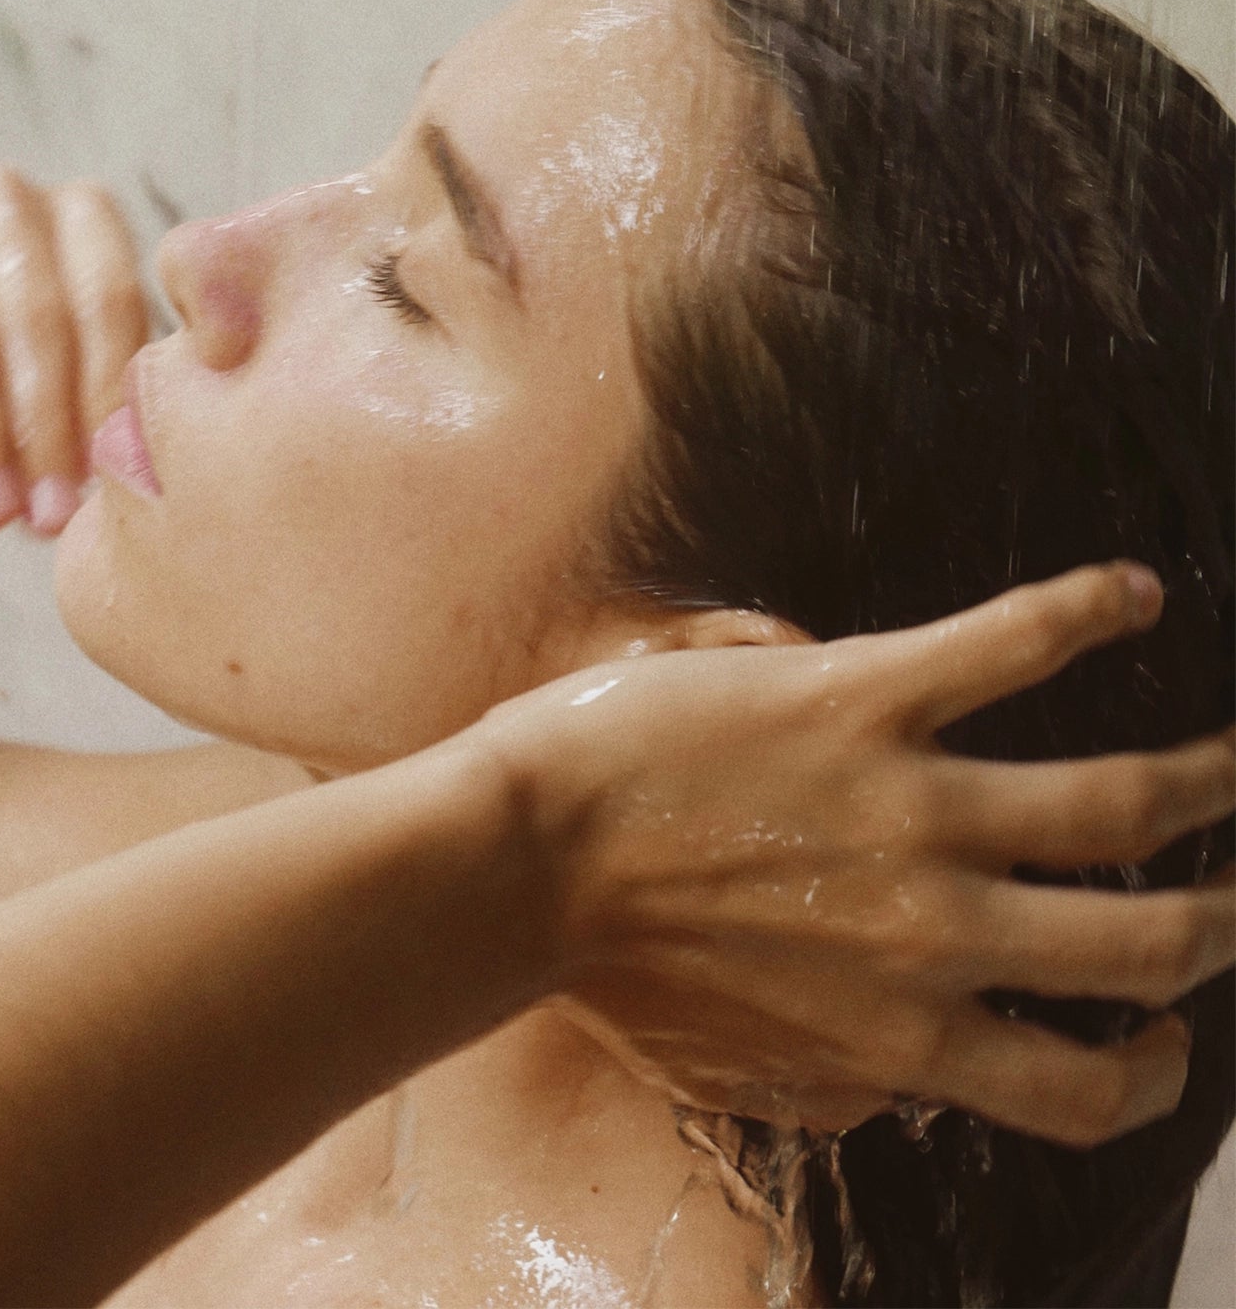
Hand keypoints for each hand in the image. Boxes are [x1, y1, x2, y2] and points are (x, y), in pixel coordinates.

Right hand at [0, 164, 149, 534]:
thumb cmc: (16, 389)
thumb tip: (149, 477)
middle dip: (45, 425)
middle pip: (33, 308)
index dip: (108, 394)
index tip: (109, 483)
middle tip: (46, 518)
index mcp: (78, 216)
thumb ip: (117, 404)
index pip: (108, 295)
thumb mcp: (74, 386)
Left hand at [466, 561, 1235, 1145]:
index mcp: (908, 1032)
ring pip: (1116, 803)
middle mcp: (937, 933)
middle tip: (1230, 893)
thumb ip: (844, 1079)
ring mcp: (909, 809)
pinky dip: (1085, 612)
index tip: (1161, 1034)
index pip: (1084, 1087)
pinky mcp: (858, 699)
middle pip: (1146, 942)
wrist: (514, 865)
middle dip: (1216, 922)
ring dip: (1201, 780)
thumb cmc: (607, 969)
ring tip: (1229, 761)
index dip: (1149, 1069)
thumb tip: (902, 1073)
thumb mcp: (741, 1071)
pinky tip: (1134, 591)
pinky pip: (1006, 645)